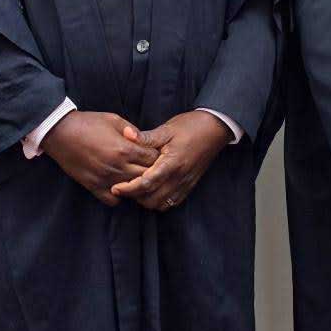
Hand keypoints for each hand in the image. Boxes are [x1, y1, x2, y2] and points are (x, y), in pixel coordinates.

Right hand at [42, 111, 159, 206]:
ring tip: (136, 177)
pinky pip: (113, 201)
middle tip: (150, 167)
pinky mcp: (93, 187)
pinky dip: (119, 197)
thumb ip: (133, 131)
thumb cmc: (88, 123)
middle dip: (151, 171)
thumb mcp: (114, 120)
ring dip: (137, 185)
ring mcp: (106, 179)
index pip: (153, 159)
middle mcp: (117, 166)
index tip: (155, 154)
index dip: (157, 156)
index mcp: (125, 148)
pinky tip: (119, 186)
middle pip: (146, 176)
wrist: (60, 132)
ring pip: (132, 191)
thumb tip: (146, 141)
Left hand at [110, 111, 232, 210]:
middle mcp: (179, 178)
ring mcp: (185, 184)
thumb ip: (146, 137)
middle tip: (123, 186)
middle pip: (151, 199)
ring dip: (146, 200)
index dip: (129, 188)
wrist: (215, 129)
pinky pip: (171, 202)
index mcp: (172, 163)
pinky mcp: (189, 186)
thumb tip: (126, 134)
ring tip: (136, 188)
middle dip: (135, 196)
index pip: (146, 183)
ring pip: (161, 204)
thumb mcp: (167, 129)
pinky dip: (159, 201)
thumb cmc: (190, 126)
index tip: (115, 187)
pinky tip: (152, 191)